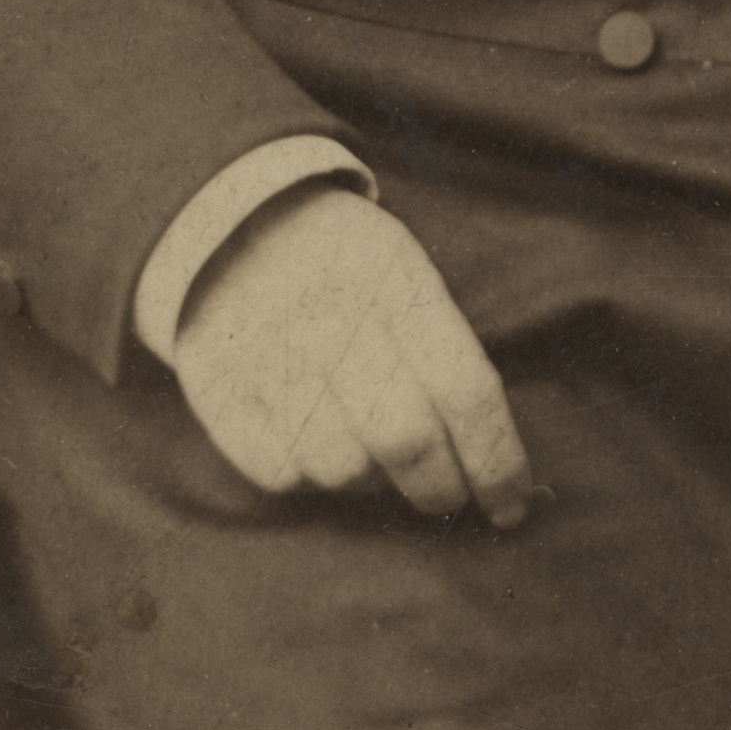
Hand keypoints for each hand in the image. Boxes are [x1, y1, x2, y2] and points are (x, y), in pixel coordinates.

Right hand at [167, 179, 533, 527]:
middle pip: (406, 440)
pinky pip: (283, 473)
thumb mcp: (406, 272)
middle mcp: (333, 321)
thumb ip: (447, 354)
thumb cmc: (345, 263)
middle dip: (440, 488)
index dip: (498, 463)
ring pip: (343, 469)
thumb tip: (496, 462)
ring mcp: (270, 358)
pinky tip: (318, 441)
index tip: (511, 507)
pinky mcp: (219, 392)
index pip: (466, 391)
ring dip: (372, 481)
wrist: (229, 222)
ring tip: (373, 452)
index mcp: (396, 284)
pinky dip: (311, 475)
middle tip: (446, 496)